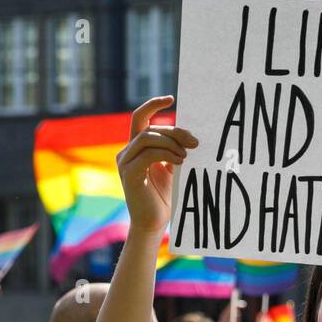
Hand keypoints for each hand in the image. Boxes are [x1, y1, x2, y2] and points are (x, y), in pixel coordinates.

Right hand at [115, 96, 198, 233]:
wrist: (154, 223)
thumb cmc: (165, 198)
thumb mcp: (172, 168)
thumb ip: (174, 150)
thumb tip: (191, 135)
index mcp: (137, 148)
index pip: (140, 118)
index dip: (153, 105)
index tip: (171, 98)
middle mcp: (127, 152)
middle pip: (150, 128)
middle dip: (175, 132)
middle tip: (196, 143)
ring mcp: (125, 162)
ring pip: (147, 138)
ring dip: (171, 142)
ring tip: (187, 155)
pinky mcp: (129, 174)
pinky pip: (148, 154)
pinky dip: (166, 154)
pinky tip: (179, 161)